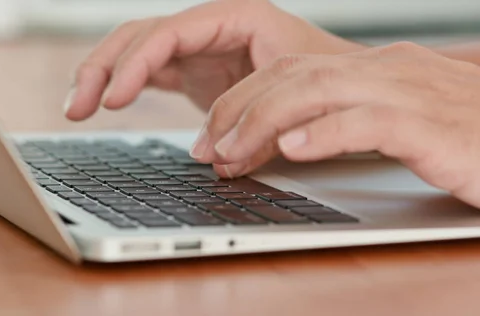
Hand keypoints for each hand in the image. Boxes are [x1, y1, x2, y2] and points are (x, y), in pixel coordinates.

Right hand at [64, 0, 361, 119]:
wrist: (343, 82)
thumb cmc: (331, 78)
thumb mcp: (301, 95)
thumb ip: (260, 125)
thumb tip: (213, 160)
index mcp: (237, 17)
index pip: (170, 32)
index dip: (136, 63)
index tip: (115, 98)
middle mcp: (211, 27)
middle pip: (140, 35)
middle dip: (103, 68)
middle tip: (79, 107)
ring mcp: (199, 48)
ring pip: (135, 51)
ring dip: (102, 75)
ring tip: (76, 108)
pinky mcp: (193, 70)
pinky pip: (146, 70)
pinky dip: (121, 85)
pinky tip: (100, 103)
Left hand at [192, 42, 479, 208]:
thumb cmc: (464, 139)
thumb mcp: (394, 124)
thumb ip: (344, 122)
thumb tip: (288, 140)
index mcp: (373, 68)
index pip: (291, 70)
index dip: (243, 100)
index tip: (213, 134)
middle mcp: (386, 70)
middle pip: (292, 75)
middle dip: (239, 109)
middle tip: (206, 146)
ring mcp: (409, 93)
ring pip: (318, 90)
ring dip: (264, 121)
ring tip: (231, 150)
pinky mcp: (432, 125)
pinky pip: (369, 122)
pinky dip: (326, 132)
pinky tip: (295, 147)